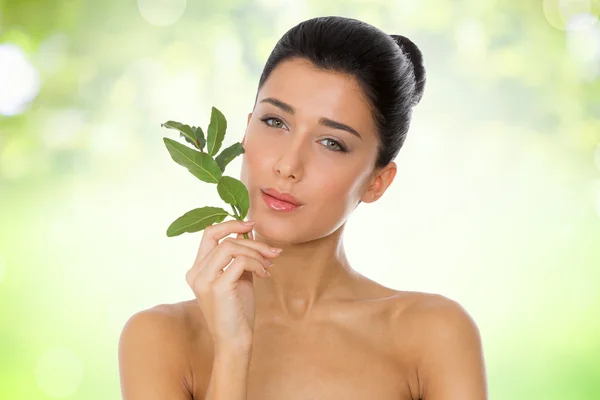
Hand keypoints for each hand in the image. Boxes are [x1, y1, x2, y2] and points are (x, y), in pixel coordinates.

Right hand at [186, 219, 281, 352]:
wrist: (235, 340)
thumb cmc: (238, 311)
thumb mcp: (239, 276)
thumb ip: (241, 256)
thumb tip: (250, 232)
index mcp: (197, 269)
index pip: (209, 234)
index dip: (230, 224)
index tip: (251, 225)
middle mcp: (195, 272)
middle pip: (222, 238)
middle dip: (251, 241)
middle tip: (272, 251)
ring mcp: (204, 279)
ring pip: (231, 246)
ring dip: (256, 252)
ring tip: (268, 265)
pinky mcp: (216, 287)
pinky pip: (240, 261)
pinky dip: (256, 264)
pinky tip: (264, 275)